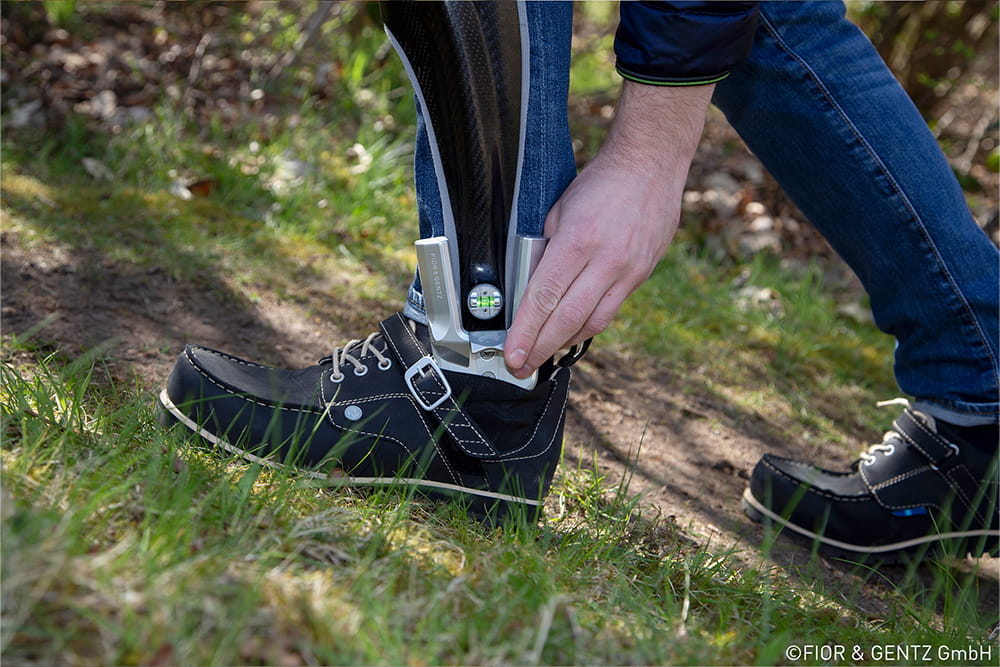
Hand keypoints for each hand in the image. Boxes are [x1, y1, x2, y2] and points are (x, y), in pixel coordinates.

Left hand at [505, 81, 714, 377]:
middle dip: (540, 348)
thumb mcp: (557, 210)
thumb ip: (543, 249)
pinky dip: (586, 326)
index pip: (545, 297)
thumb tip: (527, 285)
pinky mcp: (641, 275)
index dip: (527, 331)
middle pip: (568, 318)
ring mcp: (628, 271)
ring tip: (541, 355)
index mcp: (578, 241)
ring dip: (563, 343)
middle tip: (520, 367)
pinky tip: (570, 333)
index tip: (513, 353)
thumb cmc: (600, 183)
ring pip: (592, 323)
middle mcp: (607, 261)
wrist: (652, 165)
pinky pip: (610, 311)